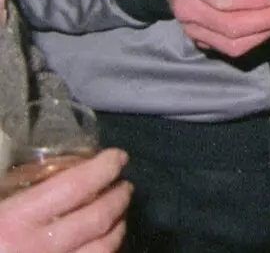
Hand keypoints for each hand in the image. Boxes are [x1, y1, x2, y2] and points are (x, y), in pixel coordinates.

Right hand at [0, 148, 129, 252]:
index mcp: (16, 220)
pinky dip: (103, 251)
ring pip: (102, 249)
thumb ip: (12, 188)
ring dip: (118, 228)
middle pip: (97, 219)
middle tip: (125, 185)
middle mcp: (39, 247)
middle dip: (118, 198)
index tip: (117, 157)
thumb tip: (37, 171)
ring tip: (120, 214)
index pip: (74, 187)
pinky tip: (101, 244)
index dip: (102, 169)